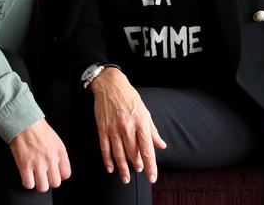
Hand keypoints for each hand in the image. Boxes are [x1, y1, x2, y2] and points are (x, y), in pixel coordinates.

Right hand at [9, 118, 70, 191]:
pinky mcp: (25, 165)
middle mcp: (51, 158)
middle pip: (55, 183)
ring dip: (38, 183)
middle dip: (49, 180)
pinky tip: (26, 175)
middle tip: (43, 175)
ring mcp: (38, 163)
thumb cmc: (38, 128)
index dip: (59, 175)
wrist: (23, 121)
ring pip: (43, 187)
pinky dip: (27, 182)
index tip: (53, 172)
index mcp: (60, 151)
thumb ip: (58, 154)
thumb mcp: (55, 139)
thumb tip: (57, 168)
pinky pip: (29, 184)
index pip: (66, 174)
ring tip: (35, 176)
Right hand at [90, 68, 166, 183]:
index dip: (150, 166)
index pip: (147, 149)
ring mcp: (114, 128)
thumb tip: (161, 145)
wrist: (110, 85)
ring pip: (119, 154)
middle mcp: (127, 127)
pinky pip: (105, 148)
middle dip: (136, 165)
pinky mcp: (102, 128)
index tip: (151, 177)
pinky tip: (111, 168)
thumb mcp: (145, 111)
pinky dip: (108, 160)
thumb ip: (153, 131)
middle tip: (138, 171)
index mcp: (141, 122)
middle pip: (132, 153)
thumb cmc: (129, 97)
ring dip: (123, 168)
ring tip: (126, 177)